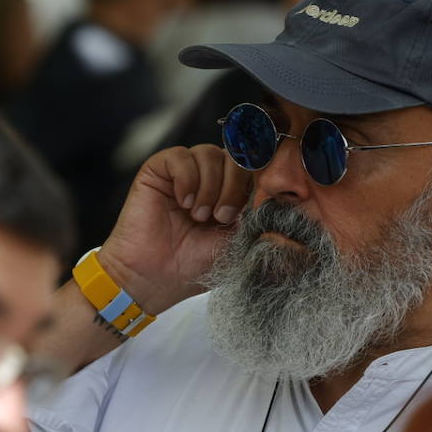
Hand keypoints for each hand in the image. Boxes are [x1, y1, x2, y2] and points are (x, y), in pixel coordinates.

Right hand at [97, 144, 252, 315]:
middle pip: (234, 155)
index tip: (250, 209)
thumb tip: (276, 196)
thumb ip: (256, 217)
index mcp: (231, 192)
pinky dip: (187, 179)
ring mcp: (184, 173)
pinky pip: (180, 156)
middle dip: (234, 185)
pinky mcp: (158, 171)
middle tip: (222, 217)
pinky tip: (184, 203)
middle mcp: (209, 178)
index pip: (252, 167)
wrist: (154, 277)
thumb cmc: (193, 266)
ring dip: (210, 185)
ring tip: (199, 215)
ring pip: (209, 153)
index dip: (255, 181)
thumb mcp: (237, 242)